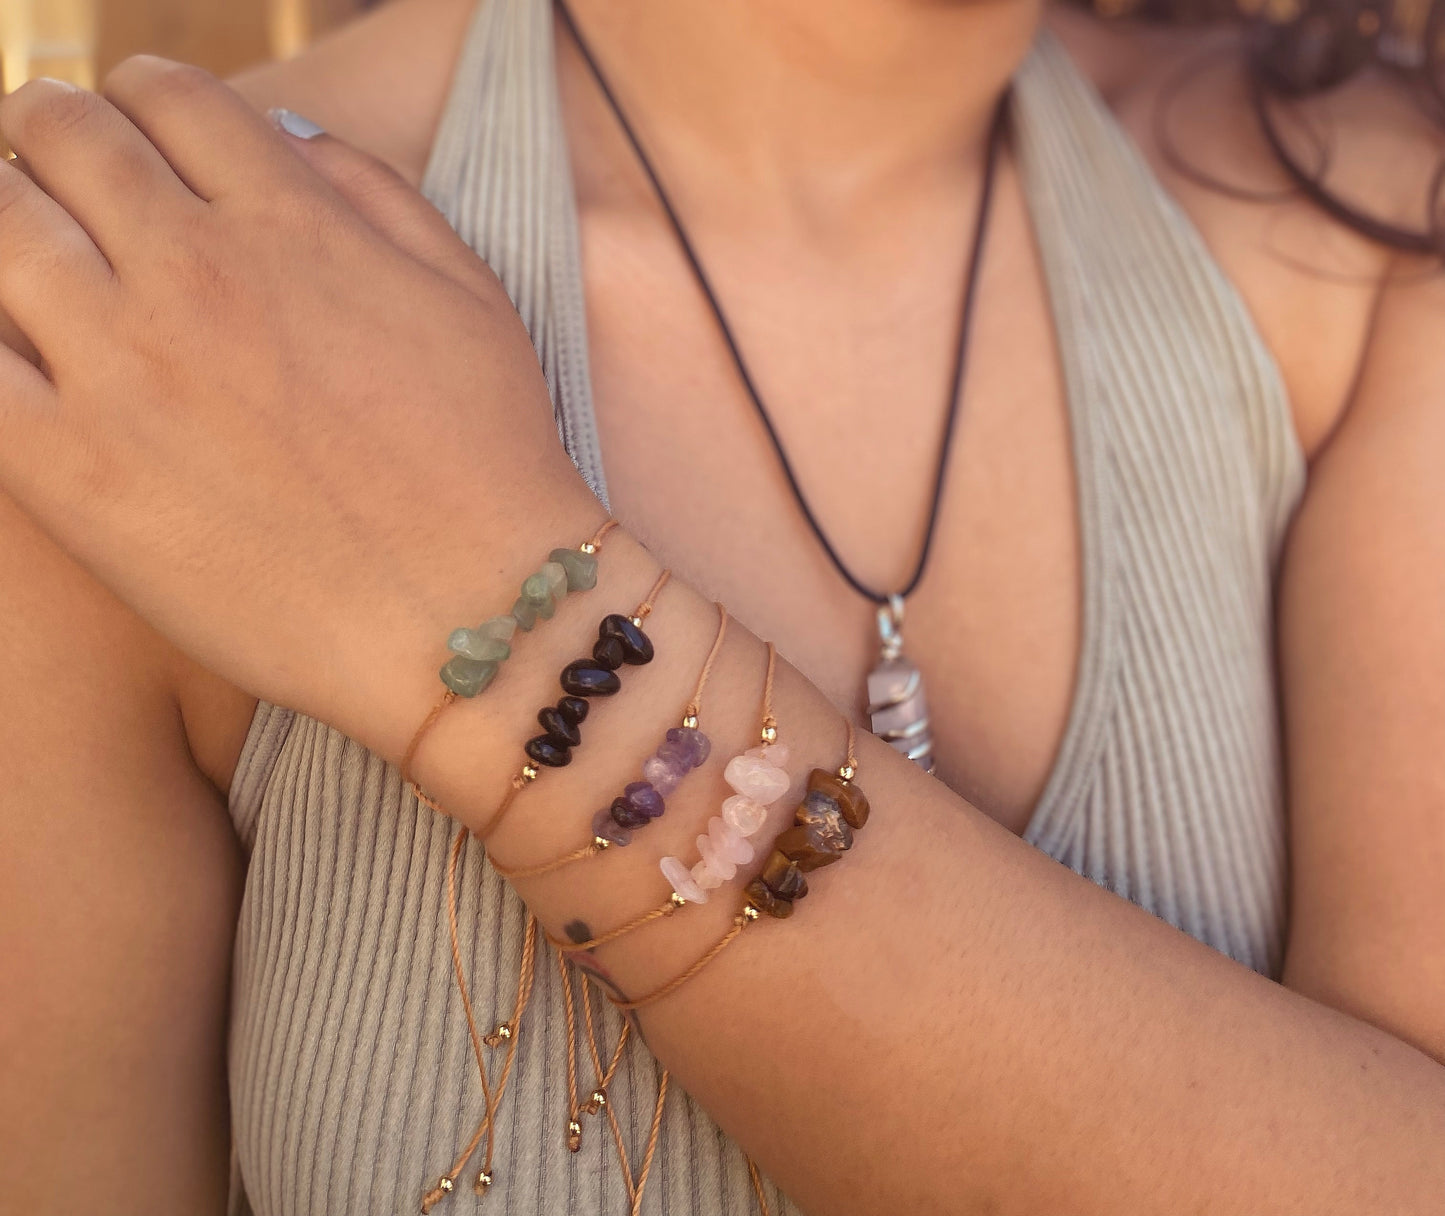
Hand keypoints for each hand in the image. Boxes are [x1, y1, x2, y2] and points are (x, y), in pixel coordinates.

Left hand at [0, 59, 602, 751]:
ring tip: (38, 265)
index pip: (165, 91)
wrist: (469, 617)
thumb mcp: (468, 297)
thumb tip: (283, 131)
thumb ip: (373, 192)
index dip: (143, 100)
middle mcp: (193, 273)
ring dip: (9, 221)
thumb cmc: (487, 463)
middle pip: (59, 133)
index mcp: (290, 222)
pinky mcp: (70, 474)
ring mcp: (121, 371)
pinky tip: (24, 357)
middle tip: (69, 184)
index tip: (143, 137)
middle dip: (57, 139)